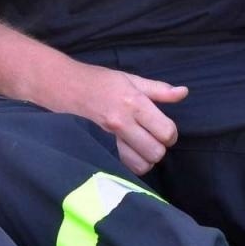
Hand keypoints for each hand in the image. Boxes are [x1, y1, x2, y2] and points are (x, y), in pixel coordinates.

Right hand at [40, 58, 186, 174]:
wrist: (61, 86)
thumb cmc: (97, 81)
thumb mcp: (129, 79)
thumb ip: (159, 89)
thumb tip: (183, 92)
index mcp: (133, 103)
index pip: (166, 131)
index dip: (170, 133)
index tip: (163, 128)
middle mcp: (122, 123)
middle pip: (156, 152)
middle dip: (158, 147)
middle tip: (151, 138)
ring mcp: (107, 138)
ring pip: (140, 165)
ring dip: (144, 158)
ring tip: (139, 147)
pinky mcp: (97, 148)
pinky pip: (121, 167)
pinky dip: (128, 163)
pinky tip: (126, 152)